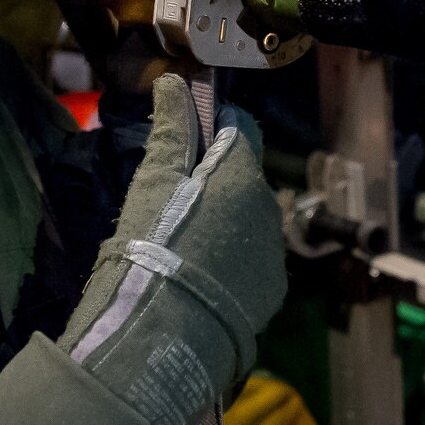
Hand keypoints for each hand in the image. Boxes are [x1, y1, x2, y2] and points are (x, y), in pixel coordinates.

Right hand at [57, 75, 287, 424]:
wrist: (164, 341)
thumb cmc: (151, 252)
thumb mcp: (151, 184)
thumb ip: (170, 130)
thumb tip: (175, 83)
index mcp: (243, 176)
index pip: (241, 128)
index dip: (214, 128)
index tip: (186, 140)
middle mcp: (270, 210)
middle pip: (243, 180)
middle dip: (215, 183)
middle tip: (170, 205)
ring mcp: (273, 256)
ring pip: (248, 224)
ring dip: (223, 226)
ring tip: (181, 251)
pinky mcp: (270, 297)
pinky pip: (250, 264)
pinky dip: (230, 265)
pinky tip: (198, 283)